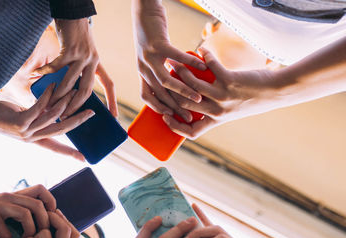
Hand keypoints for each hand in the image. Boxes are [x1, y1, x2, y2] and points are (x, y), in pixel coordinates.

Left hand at [0, 83, 94, 160]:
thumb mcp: (23, 116)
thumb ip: (39, 116)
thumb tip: (54, 108)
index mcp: (33, 139)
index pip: (57, 148)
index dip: (71, 152)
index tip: (85, 159)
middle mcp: (31, 138)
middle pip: (61, 131)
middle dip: (78, 121)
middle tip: (91, 112)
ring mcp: (25, 132)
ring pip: (53, 118)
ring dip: (64, 103)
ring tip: (73, 91)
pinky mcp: (19, 122)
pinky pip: (39, 108)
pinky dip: (47, 96)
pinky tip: (52, 85)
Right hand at [0, 185, 56, 237]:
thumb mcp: (1, 208)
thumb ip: (16, 212)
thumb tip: (34, 225)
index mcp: (14, 195)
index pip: (41, 189)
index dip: (50, 202)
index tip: (49, 219)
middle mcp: (9, 197)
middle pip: (38, 205)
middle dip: (44, 223)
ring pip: (26, 215)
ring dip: (30, 233)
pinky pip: (5, 232)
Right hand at [34, 18, 117, 117]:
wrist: (73, 13)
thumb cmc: (75, 36)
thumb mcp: (81, 54)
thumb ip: (78, 70)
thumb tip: (67, 91)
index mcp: (97, 63)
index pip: (109, 85)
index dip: (112, 101)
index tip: (114, 116)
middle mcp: (93, 61)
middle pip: (86, 90)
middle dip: (75, 106)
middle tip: (65, 116)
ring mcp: (82, 56)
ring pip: (69, 82)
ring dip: (58, 95)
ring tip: (49, 104)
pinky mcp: (69, 50)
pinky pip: (55, 67)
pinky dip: (44, 72)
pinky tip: (37, 74)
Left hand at [132, 0, 205, 121]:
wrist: (144, 11)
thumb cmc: (153, 34)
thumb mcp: (154, 56)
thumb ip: (162, 70)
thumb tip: (176, 85)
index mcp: (142, 71)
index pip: (146, 96)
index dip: (157, 108)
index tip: (172, 117)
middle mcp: (143, 67)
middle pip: (159, 94)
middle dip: (175, 108)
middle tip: (189, 117)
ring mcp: (149, 56)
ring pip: (166, 81)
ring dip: (183, 92)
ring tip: (198, 98)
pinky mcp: (158, 44)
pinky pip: (176, 57)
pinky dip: (190, 63)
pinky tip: (202, 66)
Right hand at [163, 47, 284, 138]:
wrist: (274, 92)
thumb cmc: (251, 100)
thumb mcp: (230, 110)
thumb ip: (213, 109)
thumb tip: (193, 99)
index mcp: (216, 121)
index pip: (191, 132)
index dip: (175, 127)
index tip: (165, 116)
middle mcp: (217, 111)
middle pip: (185, 105)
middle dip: (172, 91)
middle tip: (166, 80)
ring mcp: (223, 97)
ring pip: (193, 86)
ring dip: (182, 72)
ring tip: (177, 63)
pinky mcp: (229, 81)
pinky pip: (211, 67)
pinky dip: (204, 57)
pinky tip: (201, 50)